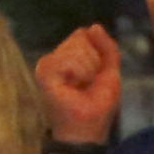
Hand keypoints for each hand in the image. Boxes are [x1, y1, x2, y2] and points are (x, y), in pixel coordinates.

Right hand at [35, 24, 127, 144]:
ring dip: (87, 70)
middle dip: (93, 62)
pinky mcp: (43, 73)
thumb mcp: (111, 73)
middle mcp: (57, 57)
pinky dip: (76, 73)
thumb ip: (107, 48)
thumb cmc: (98, 105)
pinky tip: (71, 86)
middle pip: (80, 40)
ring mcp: (48, 65)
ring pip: (75, 48)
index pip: (83, 36)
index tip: (96, 75)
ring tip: (80, 87)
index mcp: (71, 56)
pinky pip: (66, 59)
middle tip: (88, 83)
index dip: (97, 54)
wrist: (87, 128)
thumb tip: (93, 25)